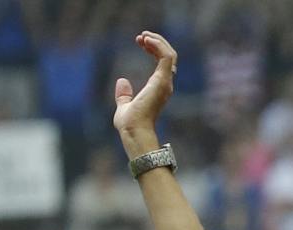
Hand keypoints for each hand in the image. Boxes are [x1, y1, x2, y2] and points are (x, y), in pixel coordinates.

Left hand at [113, 31, 175, 148]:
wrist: (134, 131)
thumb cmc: (130, 125)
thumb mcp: (124, 106)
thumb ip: (124, 95)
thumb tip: (122, 81)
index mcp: (158, 89)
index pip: (163, 63)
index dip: (152, 49)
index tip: (140, 42)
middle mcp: (165, 85)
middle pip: (169, 56)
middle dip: (156, 42)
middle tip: (141, 36)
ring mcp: (165, 83)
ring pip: (170, 54)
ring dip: (157, 41)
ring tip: (143, 35)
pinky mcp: (162, 81)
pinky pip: (167, 57)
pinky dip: (158, 45)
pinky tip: (146, 40)